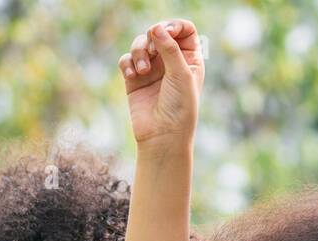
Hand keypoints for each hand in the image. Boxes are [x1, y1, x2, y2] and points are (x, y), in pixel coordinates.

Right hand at [119, 17, 203, 146]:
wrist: (162, 137)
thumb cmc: (179, 109)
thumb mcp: (181, 76)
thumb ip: (170, 48)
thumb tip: (157, 27)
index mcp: (190, 61)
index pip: (185, 31)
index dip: (175, 26)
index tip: (167, 31)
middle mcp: (171, 63)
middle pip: (158, 32)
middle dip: (153, 37)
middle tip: (153, 50)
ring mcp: (153, 70)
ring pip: (141, 43)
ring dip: (139, 51)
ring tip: (142, 70)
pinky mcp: (135, 79)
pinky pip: (127, 59)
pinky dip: (128, 63)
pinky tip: (132, 76)